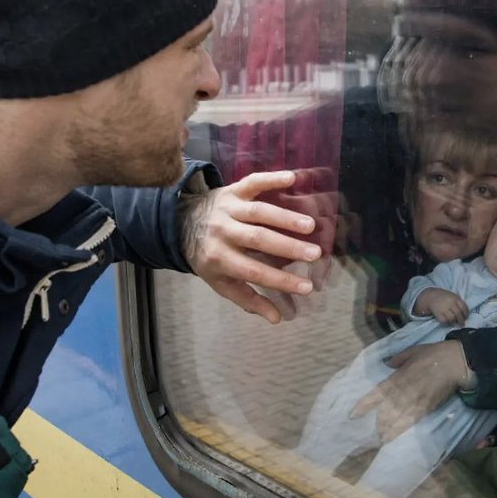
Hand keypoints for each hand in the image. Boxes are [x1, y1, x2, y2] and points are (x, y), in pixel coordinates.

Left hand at [181, 170, 321, 323]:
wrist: (182, 223)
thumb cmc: (210, 257)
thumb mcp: (222, 282)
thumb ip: (248, 299)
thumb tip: (277, 319)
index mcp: (218, 258)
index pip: (253, 271)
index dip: (281, 281)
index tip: (307, 287)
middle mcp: (222, 231)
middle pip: (258, 239)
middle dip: (288, 247)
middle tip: (315, 254)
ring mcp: (227, 208)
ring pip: (259, 211)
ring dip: (285, 217)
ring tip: (310, 225)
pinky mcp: (233, 190)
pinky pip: (252, 182)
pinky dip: (271, 179)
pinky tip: (293, 178)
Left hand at [351, 341, 468, 440]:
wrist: (456, 362)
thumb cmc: (434, 354)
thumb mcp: (413, 351)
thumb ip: (398, 359)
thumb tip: (387, 364)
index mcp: (398, 377)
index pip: (377, 393)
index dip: (364, 405)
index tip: (353, 415)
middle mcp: (404, 391)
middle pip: (386, 410)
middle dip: (377, 421)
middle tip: (367, 432)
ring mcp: (416, 401)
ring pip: (397, 418)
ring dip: (386, 428)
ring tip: (378, 437)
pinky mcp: (427, 407)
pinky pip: (411, 420)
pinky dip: (400, 429)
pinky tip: (392, 436)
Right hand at [413, 288, 468, 324]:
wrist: (431, 296)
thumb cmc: (444, 297)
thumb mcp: (453, 296)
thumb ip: (459, 303)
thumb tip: (465, 314)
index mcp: (455, 298)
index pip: (464, 307)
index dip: (466, 314)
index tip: (466, 317)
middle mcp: (450, 303)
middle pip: (458, 314)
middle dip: (461, 320)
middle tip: (462, 324)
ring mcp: (444, 308)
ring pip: (452, 318)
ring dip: (455, 322)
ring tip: (455, 323)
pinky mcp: (438, 313)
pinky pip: (444, 321)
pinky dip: (447, 323)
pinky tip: (448, 323)